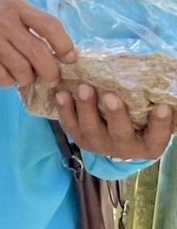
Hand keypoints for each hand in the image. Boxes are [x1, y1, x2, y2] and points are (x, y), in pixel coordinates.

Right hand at [0, 0, 75, 88]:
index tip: (70, 58)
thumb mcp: (9, 6)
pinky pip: (0, 77)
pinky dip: (9, 81)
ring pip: (21, 69)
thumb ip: (31, 23)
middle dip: (50, 72)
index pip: (50, 26)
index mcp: (17, 7)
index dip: (65, 45)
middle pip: (38, 53)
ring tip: (25, 76)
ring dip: (28, 78)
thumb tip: (59, 50)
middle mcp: (4, 22)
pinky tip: (7, 76)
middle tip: (52, 79)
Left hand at [56, 85, 174, 161]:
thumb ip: (158, 103)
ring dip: (86, 108)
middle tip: (111, 96)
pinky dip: (65, 111)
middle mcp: (125, 149)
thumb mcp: (154, 116)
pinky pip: (70, 126)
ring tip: (84, 88)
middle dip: (115, 114)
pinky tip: (62, 94)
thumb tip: (169, 80)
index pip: (158, 136)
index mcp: (150, 145)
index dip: (161, 124)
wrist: (120, 142)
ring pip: (91, 130)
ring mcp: (100, 145)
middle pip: (120, 133)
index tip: (163, 108)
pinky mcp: (81, 139)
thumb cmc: (143, 122)